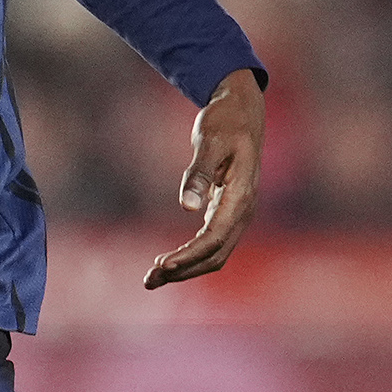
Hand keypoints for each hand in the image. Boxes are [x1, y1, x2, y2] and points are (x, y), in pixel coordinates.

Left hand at [145, 68, 264, 288]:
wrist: (242, 111)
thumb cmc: (225, 122)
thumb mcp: (210, 141)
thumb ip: (200, 173)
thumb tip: (187, 207)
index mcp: (241, 196)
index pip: (215, 237)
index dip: (189, 255)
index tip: (161, 265)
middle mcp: (243, 211)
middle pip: (215, 255)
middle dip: (183, 271)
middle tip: (148, 280)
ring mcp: (237, 214)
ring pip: (214, 254)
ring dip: (185, 269)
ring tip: (151, 278)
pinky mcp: (227, 212)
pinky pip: (211, 244)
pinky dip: (190, 257)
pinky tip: (167, 262)